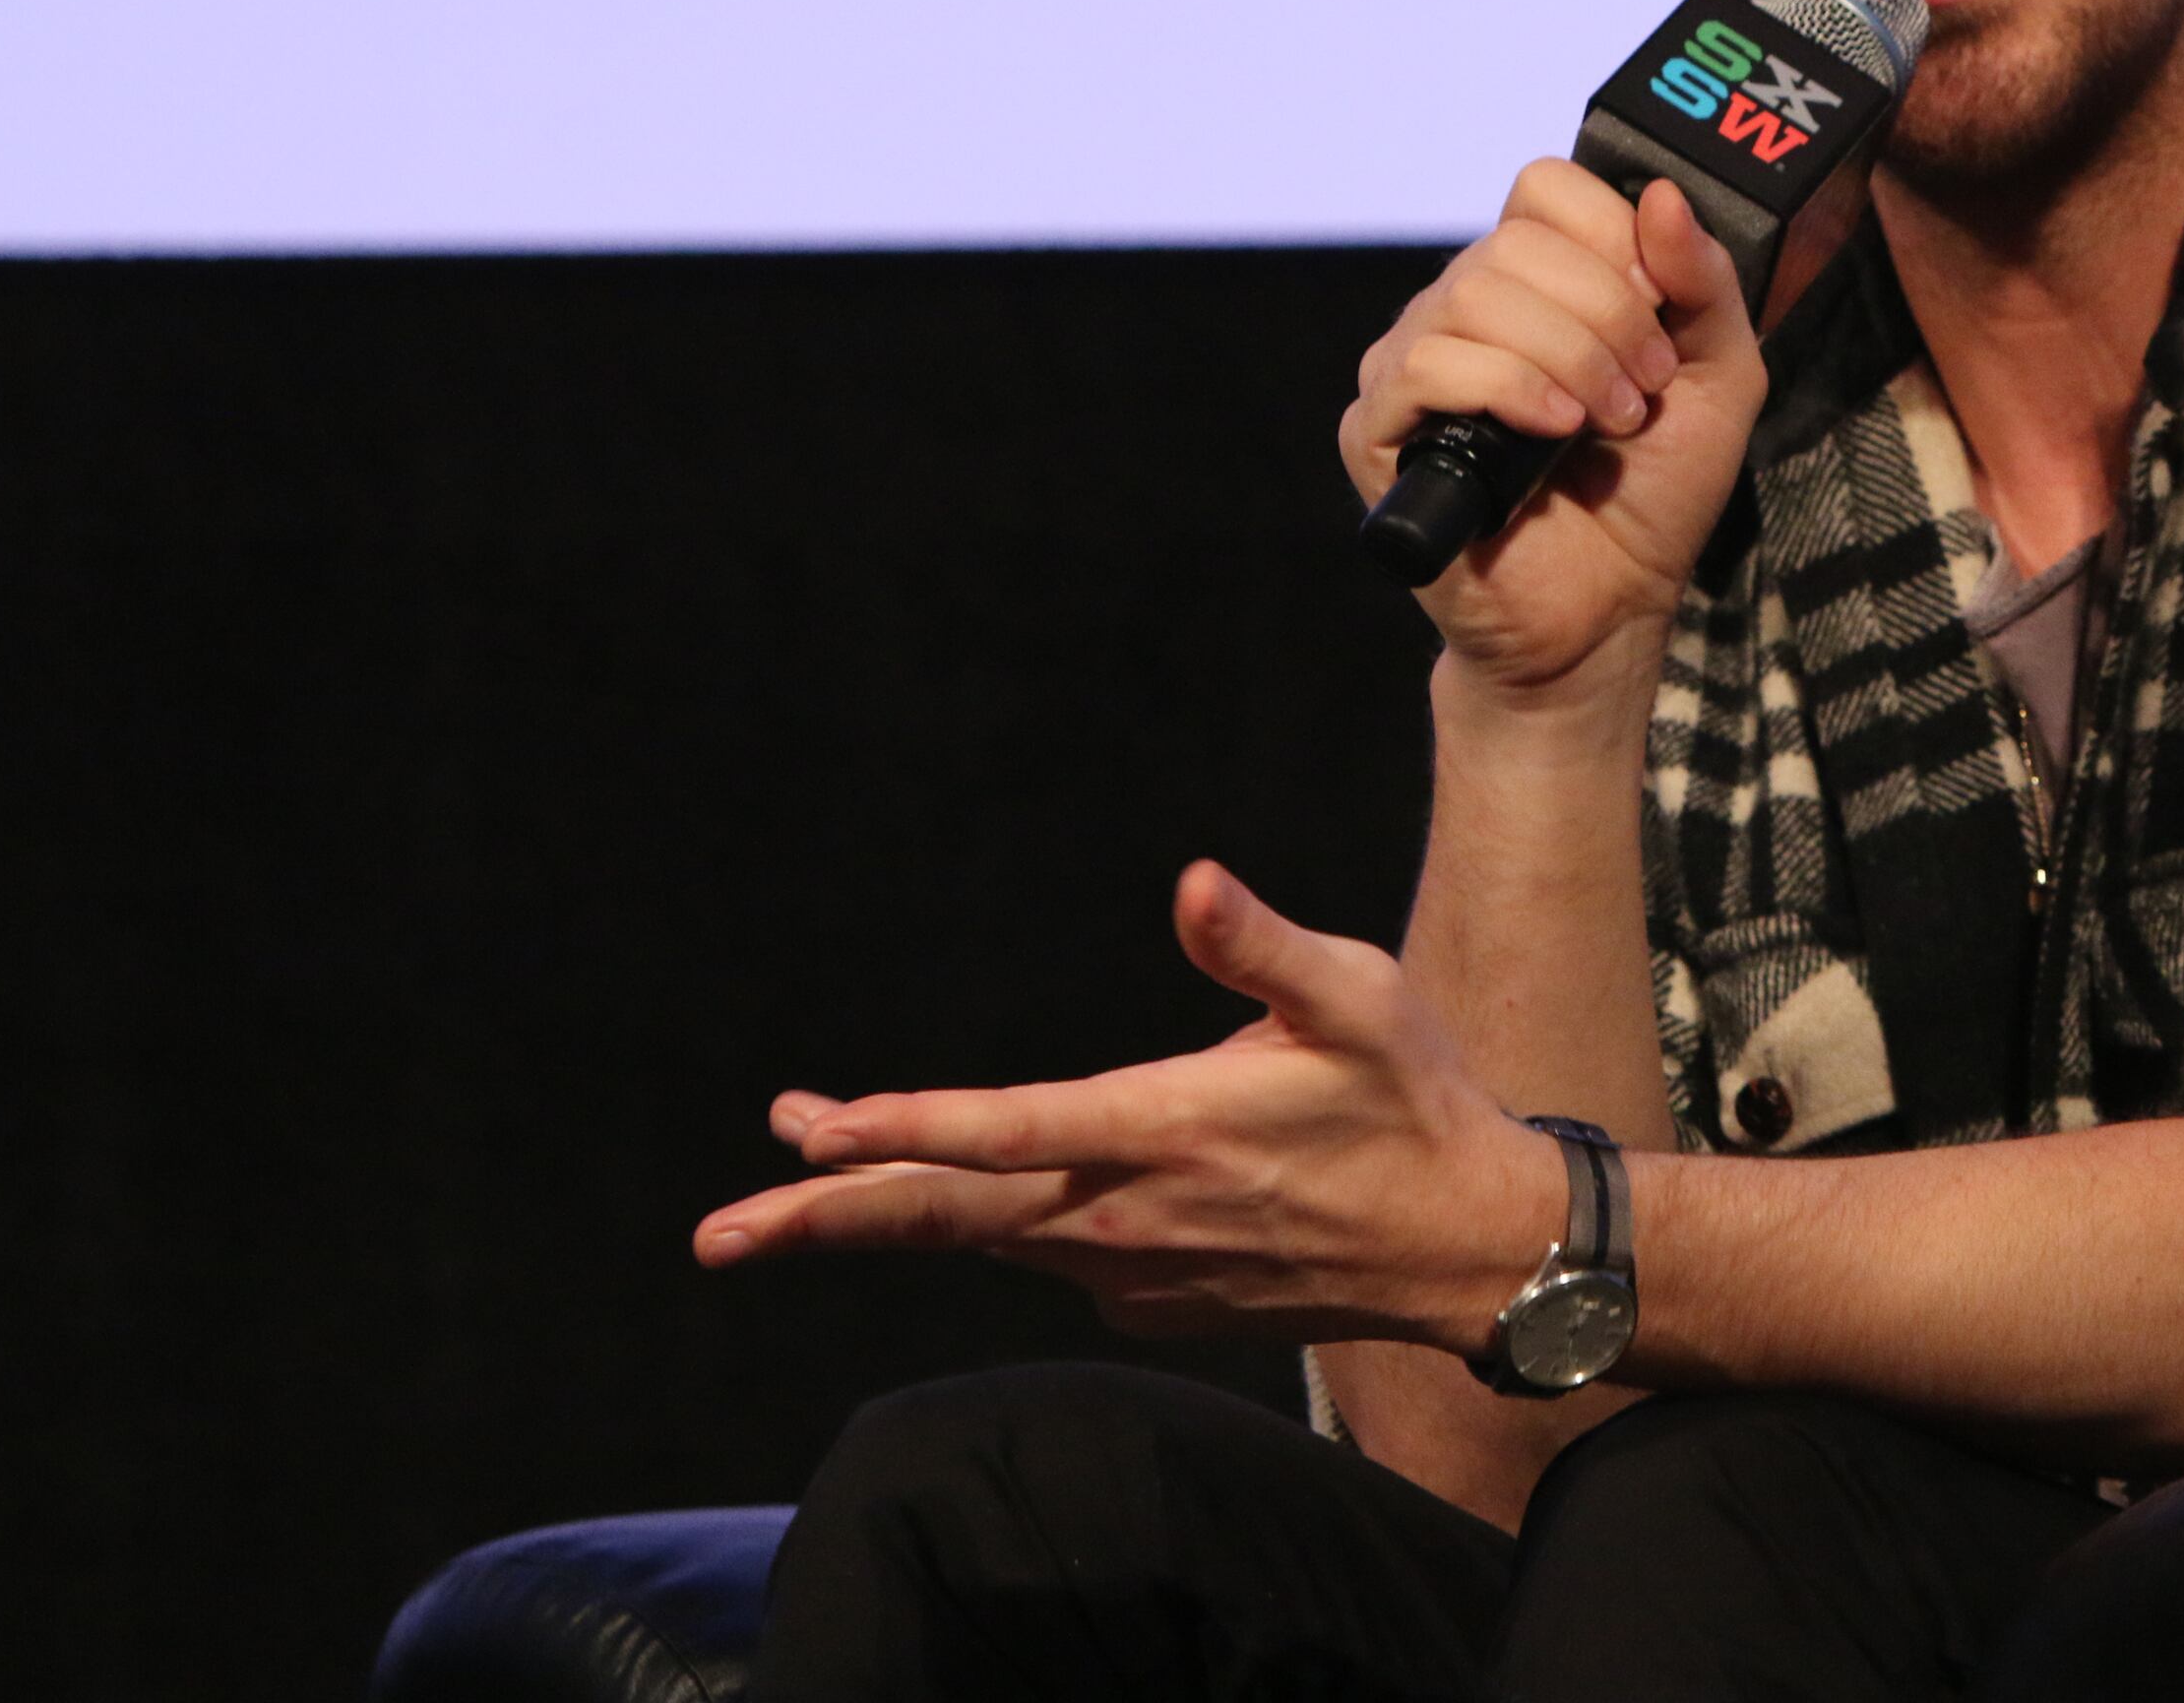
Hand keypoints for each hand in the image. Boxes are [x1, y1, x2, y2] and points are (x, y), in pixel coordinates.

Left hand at [693, 861, 1565, 1350]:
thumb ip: (1258, 946)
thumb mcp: (1355, 997)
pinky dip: (990, 1225)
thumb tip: (1190, 881)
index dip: (900, 1131)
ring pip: (983, 1240)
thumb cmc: (1412, 1102)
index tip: (807, 1130)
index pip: (1001, 1136)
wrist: (1465, 1246)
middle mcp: (1128, 1218)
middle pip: (947, 1222)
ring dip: (884, 1207)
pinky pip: (1050, 1259)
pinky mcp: (1151, 1302)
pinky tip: (986, 1193)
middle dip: (824, 1219)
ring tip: (802, 1169)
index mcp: (1162, 1132)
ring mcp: (1134, 1273)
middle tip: (718, 1232)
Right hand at [1338, 166, 1763, 699]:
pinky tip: (1552, 432)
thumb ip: (1705, 282)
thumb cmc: (1653, 496)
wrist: (1608, 612)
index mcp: (1534, 280)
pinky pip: (1423, 366)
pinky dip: (1505, 390)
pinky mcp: (1378, 432)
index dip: (1610, 237)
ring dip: (1566, 358)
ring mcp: (1411, 366)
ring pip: (1473, 297)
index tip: (1656, 314)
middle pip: (1513, 242)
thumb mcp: (1718, 379)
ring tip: (1605, 423)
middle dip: (1605, 315)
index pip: (1544, 189)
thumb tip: (1660, 194)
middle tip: (1639, 392)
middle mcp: (1462, 308)